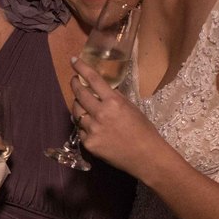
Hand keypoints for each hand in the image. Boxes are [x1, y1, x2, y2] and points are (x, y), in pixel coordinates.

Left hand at [70, 57, 164, 175]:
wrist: (146, 157)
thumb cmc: (143, 130)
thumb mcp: (131, 108)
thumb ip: (115, 98)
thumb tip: (102, 89)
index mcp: (113, 102)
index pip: (93, 80)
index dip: (81, 68)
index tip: (73, 61)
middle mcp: (100, 114)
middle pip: (79, 94)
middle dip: (74, 85)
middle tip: (74, 81)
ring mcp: (92, 129)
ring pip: (76, 113)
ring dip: (78, 106)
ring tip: (82, 104)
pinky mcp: (88, 143)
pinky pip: (80, 130)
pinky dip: (84, 126)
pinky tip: (91, 126)